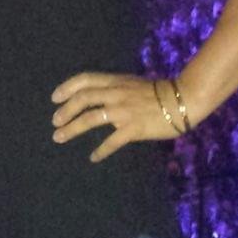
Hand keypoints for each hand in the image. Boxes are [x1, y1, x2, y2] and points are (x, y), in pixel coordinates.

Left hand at [51, 72, 179, 162]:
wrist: (183, 99)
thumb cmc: (160, 92)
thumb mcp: (133, 83)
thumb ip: (116, 90)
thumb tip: (101, 102)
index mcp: (116, 81)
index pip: (85, 79)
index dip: (67, 87)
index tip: (54, 98)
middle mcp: (116, 94)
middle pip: (82, 99)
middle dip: (65, 110)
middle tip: (54, 122)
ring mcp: (124, 111)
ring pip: (91, 118)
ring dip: (72, 128)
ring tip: (59, 137)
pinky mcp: (134, 128)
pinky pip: (112, 141)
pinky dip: (101, 150)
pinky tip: (93, 157)